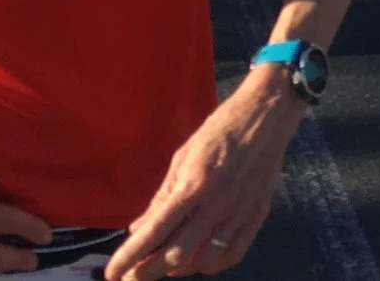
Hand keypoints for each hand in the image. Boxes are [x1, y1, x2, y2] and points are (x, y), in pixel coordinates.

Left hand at [103, 81, 299, 279]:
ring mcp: (240, 212)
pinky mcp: (258, 215)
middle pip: (178, 254)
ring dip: (181, 269)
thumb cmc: (220, 129)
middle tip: (134, 275)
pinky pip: (233, 253)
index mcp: (195, 184)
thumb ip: (163, 195)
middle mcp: (217, 203)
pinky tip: (202, 261)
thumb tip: (140, 227)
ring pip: (206, 261)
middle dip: (150, 270)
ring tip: (167, 265)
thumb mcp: (183, 156)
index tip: (112, 274)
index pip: (156, 230)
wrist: (267, 115)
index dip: (130, 255)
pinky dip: (214, 264)